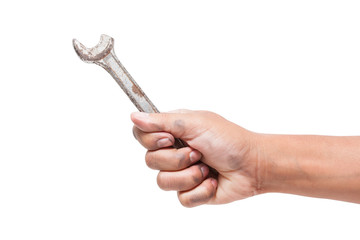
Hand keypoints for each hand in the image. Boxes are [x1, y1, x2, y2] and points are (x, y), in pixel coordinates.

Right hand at [131, 110, 262, 206]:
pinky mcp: (191, 192)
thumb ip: (162, 121)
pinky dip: (200, 190)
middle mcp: (174, 151)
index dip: (151, 140)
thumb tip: (133, 116)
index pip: (142, 135)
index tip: (169, 139)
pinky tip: (212, 181)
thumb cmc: (228, 140)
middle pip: (150, 161)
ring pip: (162, 182)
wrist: (253, 165)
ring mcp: (182, 173)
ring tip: (206, 168)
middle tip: (197, 152)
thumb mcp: (194, 123)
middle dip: (176, 159)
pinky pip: (181, 198)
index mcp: (172, 131)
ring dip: (189, 175)